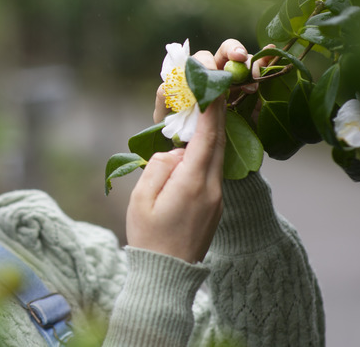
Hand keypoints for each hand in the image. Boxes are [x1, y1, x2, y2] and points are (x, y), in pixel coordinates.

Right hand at [126, 98, 225, 262]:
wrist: (167, 276)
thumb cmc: (149, 238)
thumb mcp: (142, 199)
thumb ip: (158, 167)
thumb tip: (174, 152)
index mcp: (192, 184)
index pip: (207, 137)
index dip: (211, 108)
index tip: (212, 83)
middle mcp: (211, 188)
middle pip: (217, 142)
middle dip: (214, 112)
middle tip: (208, 85)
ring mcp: (216, 198)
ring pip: (215, 156)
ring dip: (210, 131)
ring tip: (200, 110)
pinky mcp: (214, 206)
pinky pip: (211, 170)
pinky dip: (205, 152)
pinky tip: (194, 145)